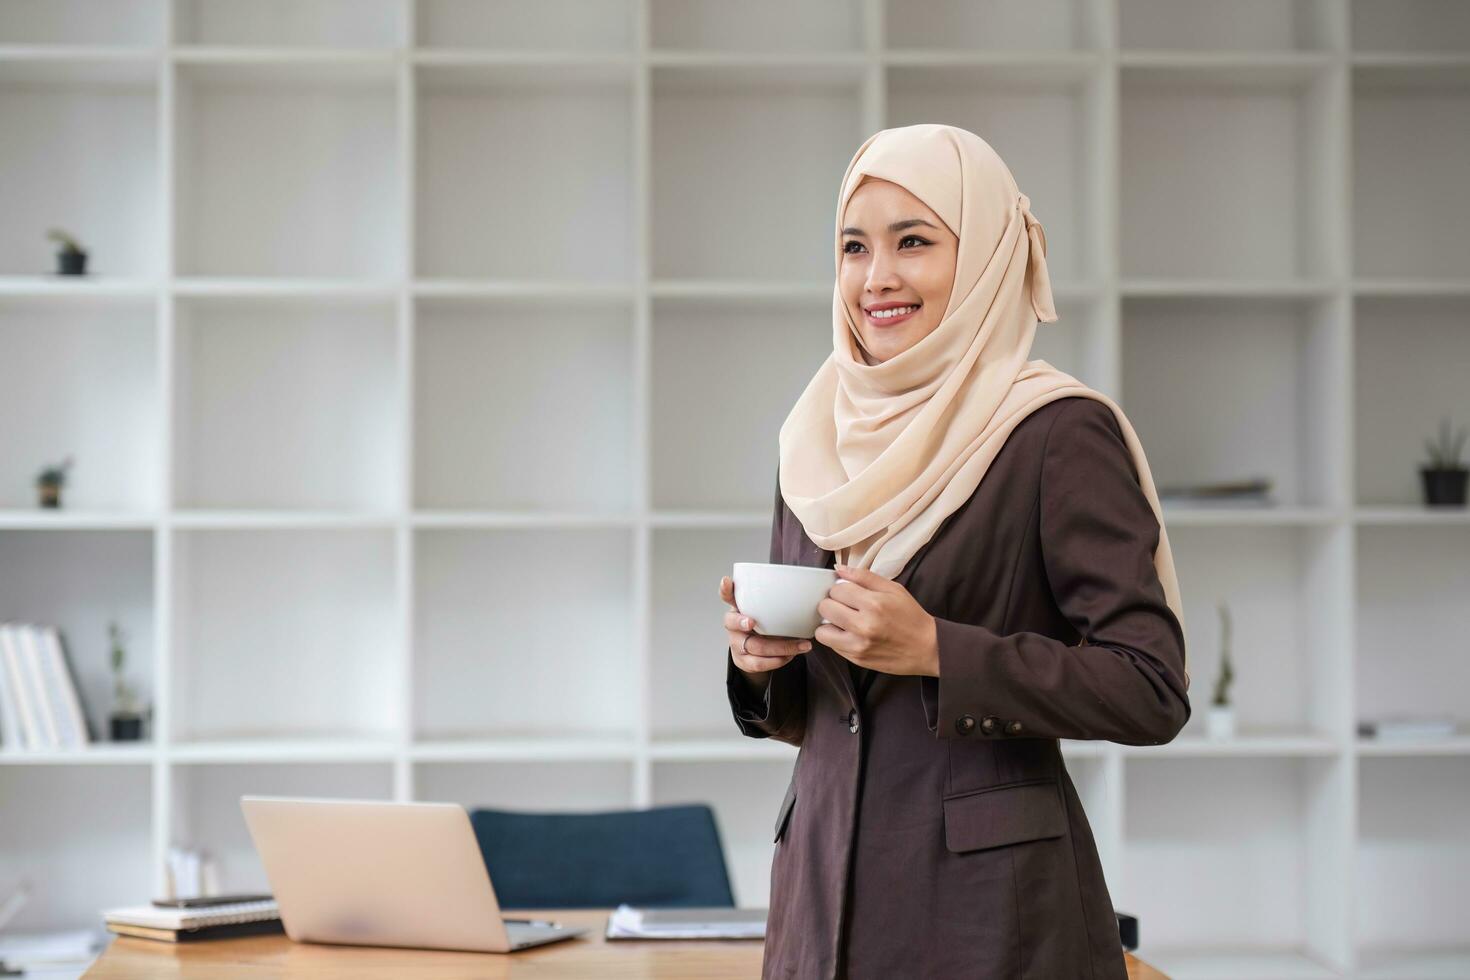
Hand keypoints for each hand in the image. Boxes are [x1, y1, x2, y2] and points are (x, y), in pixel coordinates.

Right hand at [719, 575, 811, 674]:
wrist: (755, 653)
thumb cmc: (764, 625)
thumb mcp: (766, 612)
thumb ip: (776, 602)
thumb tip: (808, 594)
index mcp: (738, 608)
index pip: (727, 595)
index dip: (725, 589)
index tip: (727, 581)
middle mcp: (733, 625)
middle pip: (733, 623)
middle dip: (743, 622)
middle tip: (752, 622)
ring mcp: (736, 644)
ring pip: (754, 646)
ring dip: (780, 647)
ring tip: (801, 645)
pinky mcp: (743, 661)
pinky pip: (759, 664)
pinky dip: (777, 660)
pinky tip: (791, 655)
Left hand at [816, 564, 939, 676]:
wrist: (927, 648)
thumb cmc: (911, 617)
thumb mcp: (894, 589)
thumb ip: (864, 577)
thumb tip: (839, 569)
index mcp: (874, 603)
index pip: (837, 589)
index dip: (840, 588)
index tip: (848, 592)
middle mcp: (864, 625)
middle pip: (825, 608)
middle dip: (832, 603)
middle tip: (844, 605)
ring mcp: (858, 645)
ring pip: (822, 631)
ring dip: (829, 623)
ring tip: (842, 621)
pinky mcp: (856, 659)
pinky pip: (832, 646)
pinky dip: (836, 638)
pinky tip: (849, 633)